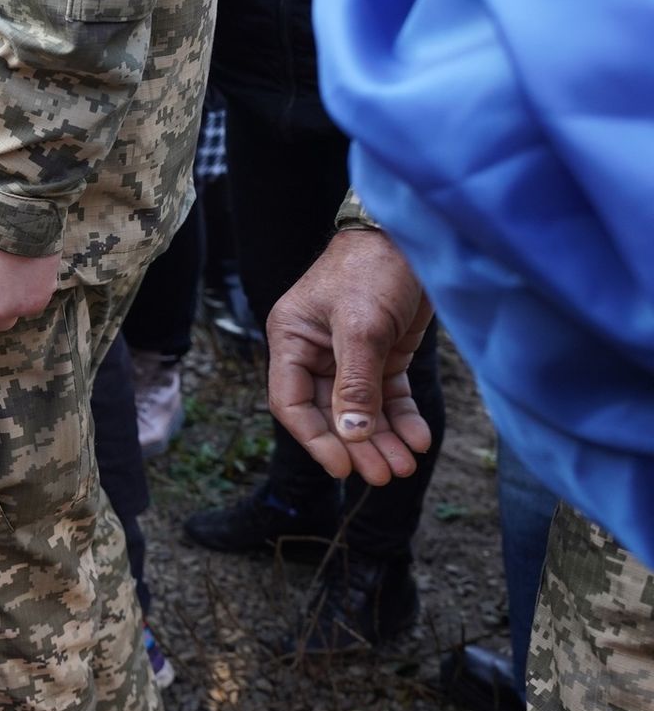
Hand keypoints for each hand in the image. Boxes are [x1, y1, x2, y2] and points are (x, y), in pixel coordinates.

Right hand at [267, 227, 435, 486]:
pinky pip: (388, 395)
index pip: (291, 403)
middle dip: (358, 446)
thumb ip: (354, 382)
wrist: (414, 234)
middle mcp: (315, 351)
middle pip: (330, 413)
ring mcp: (350, 354)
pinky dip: (402, 418)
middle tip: (385, 475)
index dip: (316, 439)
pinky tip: (418, 438)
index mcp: (292, 340)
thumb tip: (352, 434)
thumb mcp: (361, 326)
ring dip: (383, 439)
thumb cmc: (373, 268)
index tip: (343, 467)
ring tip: (406, 466)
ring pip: (362, 409)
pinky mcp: (383, 352)